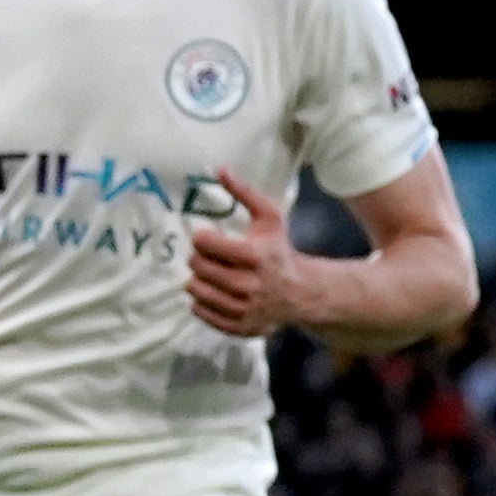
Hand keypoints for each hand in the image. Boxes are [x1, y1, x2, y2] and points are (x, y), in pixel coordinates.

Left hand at [185, 170, 307, 338]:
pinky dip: (202, 301)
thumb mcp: (268, 218)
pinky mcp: (239, 326)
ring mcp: (243, 308)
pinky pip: (200, 312)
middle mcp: (248, 285)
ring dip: (198, 280)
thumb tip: (219, 169)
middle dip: (199, 258)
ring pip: (194, 290)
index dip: (202, 238)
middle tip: (210, 257)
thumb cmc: (279, 249)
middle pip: (197, 267)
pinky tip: (215, 292)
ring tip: (213, 274)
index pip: (204, 244)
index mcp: (254, 256)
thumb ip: (244, 193)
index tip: (208, 237)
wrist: (301, 291)